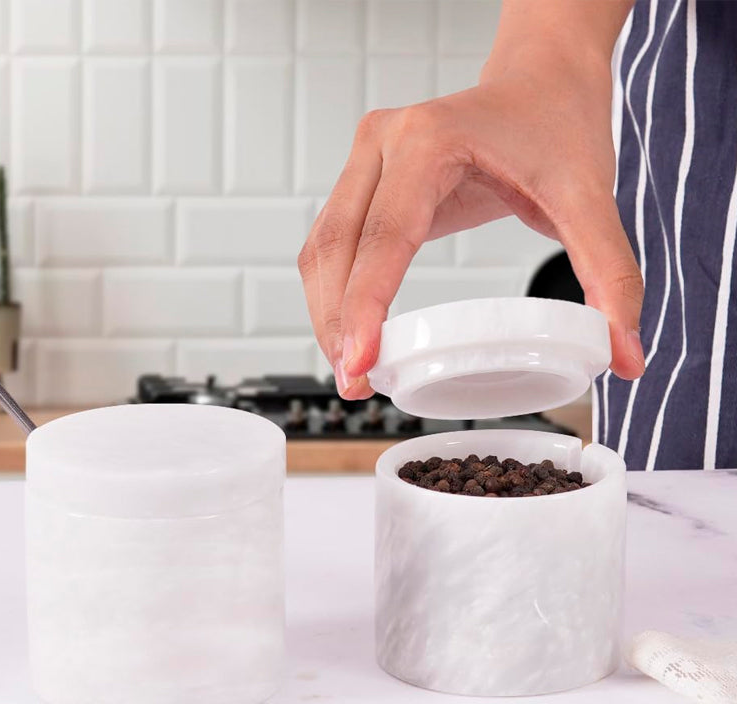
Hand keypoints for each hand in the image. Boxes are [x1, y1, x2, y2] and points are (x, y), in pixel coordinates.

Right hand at [297, 46, 644, 399]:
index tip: (360, 363)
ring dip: (327, 312)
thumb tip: (624, 357)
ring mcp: (366, 157)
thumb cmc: (557, 125)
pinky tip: (350, 330)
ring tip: (349, 369)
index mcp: (427, 142)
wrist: (540, 78)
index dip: (364, 307)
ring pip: (321, 248)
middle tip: (355, 383)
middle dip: (337, 323)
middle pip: (336, 248)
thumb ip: (610, 277)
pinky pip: (332, 242)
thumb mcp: (589, 198)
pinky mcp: (365, 178)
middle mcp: (382, 143)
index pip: (382, 238)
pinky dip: (334, 291)